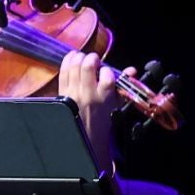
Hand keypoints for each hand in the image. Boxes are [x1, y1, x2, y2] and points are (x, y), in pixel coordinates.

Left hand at [59, 49, 119, 163]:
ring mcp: (73, 93)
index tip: (106, 71)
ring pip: (74, 67)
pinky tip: (71, 58)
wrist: (85, 137)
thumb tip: (132, 70)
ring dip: (78, 57)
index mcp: (104, 97)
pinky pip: (63, 73)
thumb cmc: (102, 121)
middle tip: (94, 59)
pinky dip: (67, 62)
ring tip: (82, 57)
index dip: (107, 69)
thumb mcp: (115, 105)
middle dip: (92, 58)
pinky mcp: (62, 93)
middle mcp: (88, 94)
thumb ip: (123, 86)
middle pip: (87, 66)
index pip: (107, 75)